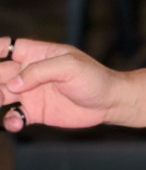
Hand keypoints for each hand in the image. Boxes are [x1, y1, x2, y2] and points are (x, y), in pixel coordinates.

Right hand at [0, 37, 124, 131]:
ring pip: (1, 95)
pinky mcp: (36, 112)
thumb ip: (39, 71)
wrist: (109, 102)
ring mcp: (31, 93)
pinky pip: (14, 117)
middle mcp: (29, 73)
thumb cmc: (94, 78)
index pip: (7, 47)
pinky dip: (10, 121)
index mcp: (37, 54)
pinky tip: (16, 122)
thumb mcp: (69, 67)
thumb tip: (13, 83)